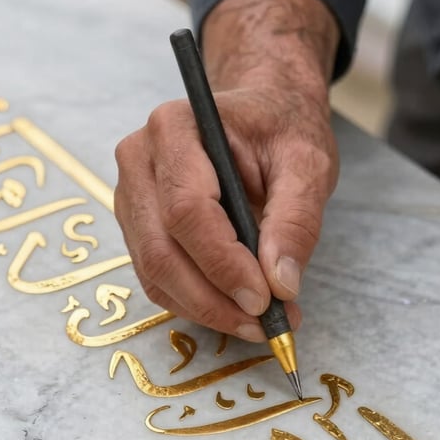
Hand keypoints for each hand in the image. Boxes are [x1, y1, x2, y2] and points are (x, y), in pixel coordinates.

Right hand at [114, 0, 338, 341]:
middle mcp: (140, 161)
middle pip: (162, 250)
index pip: (187, 211)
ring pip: (156, 273)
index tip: (265, 299)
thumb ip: (296, 221)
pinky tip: (235, 310)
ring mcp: (131, 196)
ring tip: (259, 323)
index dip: (223, 264)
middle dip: (214, 299)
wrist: (260, 114)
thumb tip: (280, 284)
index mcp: (175, 129)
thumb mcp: (307, 165)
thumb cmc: (280, 130)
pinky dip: (196, 304)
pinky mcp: (138, 227)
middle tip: (265, 324)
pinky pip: (158, 279)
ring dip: (206, 309)